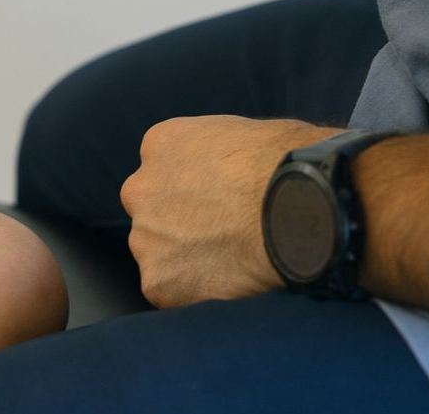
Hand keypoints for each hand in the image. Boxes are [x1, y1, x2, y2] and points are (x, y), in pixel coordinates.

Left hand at [119, 115, 335, 307]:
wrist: (288, 205)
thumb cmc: (278, 163)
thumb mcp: (234, 134)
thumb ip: (212, 155)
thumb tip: (226, 172)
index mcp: (159, 145)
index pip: (164, 174)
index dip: (193, 194)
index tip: (217, 206)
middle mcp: (140, 189)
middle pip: (153, 214)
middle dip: (179, 226)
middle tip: (221, 238)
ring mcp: (145, 236)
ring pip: (159, 254)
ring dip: (185, 262)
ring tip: (230, 261)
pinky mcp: (158, 281)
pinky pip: (171, 292)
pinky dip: (195, 294)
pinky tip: (228, 283)